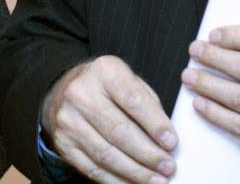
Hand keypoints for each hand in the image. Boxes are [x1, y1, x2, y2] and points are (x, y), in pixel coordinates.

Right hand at [41, 55, 177, 182]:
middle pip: (118, 131)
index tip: (172, 142)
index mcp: (105, 71)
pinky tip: (133, 183)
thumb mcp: (130, 80)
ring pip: (105, 154)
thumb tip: (166, 137)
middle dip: (147, 153)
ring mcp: (69, 121)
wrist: (65, 90)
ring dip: (134, 171)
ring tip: (156, 180)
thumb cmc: (108, 86)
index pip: (133, 100)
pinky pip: (91, 168)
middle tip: (168, 166)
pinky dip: (115, 180)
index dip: (154, 124)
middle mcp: (82, 94)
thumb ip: (148, 104)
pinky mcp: (63, 144)